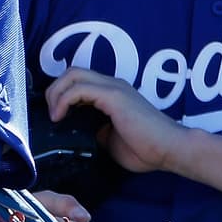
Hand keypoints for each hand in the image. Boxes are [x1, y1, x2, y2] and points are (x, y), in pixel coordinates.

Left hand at [45, 67, 189, 174]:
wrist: (170, 150)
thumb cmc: (146, 149)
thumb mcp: (110, 139)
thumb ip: (94, 130)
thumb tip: (74, 132)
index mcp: (111, 93)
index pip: (78, 81)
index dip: (60, 94)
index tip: (54, 116)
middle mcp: (111, 84)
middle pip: (72, 72)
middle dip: (54, 90)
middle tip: (51, 114)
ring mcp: (113, 87)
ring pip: (73, 74)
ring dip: (56, 93)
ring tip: (54, 115)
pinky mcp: (113, 95)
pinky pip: (79, 88)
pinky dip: (63, 100)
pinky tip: (60, 117)